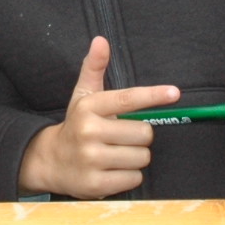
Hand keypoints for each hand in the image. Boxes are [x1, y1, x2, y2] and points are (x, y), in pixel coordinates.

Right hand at [17, 36, 178, 198]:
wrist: (50, 161)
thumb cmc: (76, 126)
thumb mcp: (83, 96)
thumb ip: (94, 68)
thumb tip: (101, 40)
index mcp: (89, 107)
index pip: (127, 98)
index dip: (153, 95)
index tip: (174, 93)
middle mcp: (89, 131)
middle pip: (144, 133)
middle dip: (139, 137)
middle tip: (122, 138)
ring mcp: (91, 159)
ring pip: (142, 157)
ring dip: (135, 157)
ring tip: (116, 155)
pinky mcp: (96, 184)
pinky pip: (134, 178)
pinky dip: (128, 176)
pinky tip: (112, 171)